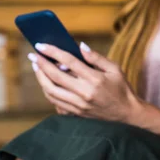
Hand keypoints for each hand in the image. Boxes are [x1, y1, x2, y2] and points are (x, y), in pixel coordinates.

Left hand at [28, 42, 142, 122]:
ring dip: (41, 78)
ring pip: (51, 91)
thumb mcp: (115, 69)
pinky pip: (55, 102)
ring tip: (37, 67)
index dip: (53, 52)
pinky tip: (46, 82)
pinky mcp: (76, 113)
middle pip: (55, 76)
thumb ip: (96, 57)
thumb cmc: (121, 88)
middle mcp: (84, 93)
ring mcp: (78, 105)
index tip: (41, 45)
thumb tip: (80, 46)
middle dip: (41, 64)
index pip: (69, 61)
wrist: (126, 114)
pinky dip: (48, 91)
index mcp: (95, 79)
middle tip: (33, 55)